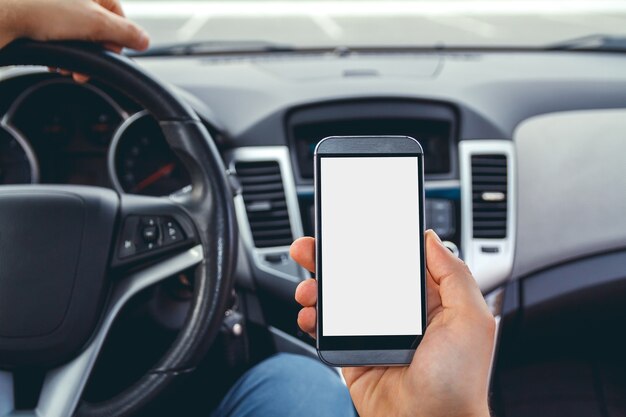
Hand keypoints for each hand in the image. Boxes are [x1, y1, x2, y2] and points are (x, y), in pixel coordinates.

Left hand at [0, 0, 148, 81]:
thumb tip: (145, 41)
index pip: (118, 17)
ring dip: (77, 59)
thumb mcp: (95, 22)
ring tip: (67, 68)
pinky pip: (60, 40)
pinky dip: (61, 55)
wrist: (2, 16)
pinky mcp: (41, 20)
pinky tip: (55, 62)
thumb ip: (125, 32)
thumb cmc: (41, 10)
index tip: (109, 55)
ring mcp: (56, 9)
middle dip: (94, 54)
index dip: (116, 40)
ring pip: (79, 38)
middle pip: (98, 30)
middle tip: (85, 70)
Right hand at [291, 230, 495, 416]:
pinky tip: (311, 314)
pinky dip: (313, 318)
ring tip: (308, 288)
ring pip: (338, 299)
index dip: (372, 243)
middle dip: (333, 259)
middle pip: (359, 276)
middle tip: (313, 248)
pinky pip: (328, 329)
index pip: (395, 261)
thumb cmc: (458, 381)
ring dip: (317, 287)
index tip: (352, 228)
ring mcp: (374, 333)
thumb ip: (454, 274)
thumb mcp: (471, 319)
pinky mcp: (354, 353)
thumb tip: (432, 238)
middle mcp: (399, 314)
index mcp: (429, 301)